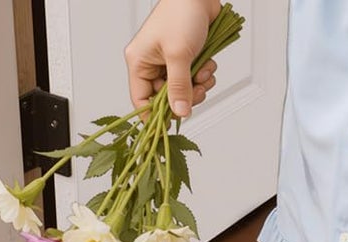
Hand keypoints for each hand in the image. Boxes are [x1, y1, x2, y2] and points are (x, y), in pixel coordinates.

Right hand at [125, 0, 221, 117]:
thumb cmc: (181, 12)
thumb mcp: (178, 54)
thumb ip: (179, 87)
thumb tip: (180, 112)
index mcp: (140, 62)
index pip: (141, 101)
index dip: (155, 116)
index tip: (171, 123)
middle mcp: (152, 64)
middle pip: (165, 99)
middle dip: (184, 97)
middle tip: (196, 91)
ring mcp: (169, 61)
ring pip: (182, 90)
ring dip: (197, 86)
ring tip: (204, 72)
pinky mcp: (185, 58)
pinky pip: (193, 79)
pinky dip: (203, 75)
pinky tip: (208, 64)